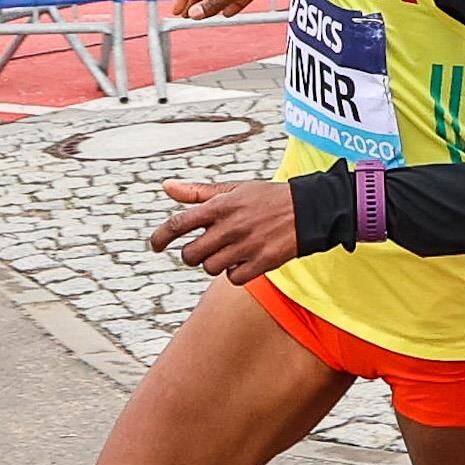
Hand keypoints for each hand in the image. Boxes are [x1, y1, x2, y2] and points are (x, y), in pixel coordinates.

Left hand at [148, 177, 304, 280]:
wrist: (309, 209)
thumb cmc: (267, 198)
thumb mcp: (233, 189)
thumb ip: (198, 192)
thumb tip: (166, 187)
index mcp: (220, 206)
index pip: (178, 224)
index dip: (160, 237)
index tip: (155, 245)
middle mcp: (230, 226)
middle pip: (190, 254)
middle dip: (192, 255)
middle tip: (203, 249)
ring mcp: (246, 245)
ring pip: (210, 268)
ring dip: (215, 263)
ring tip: (229, 251)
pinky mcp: (262, 262)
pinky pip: (233, 278)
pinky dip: (235, 273)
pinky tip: (244, 260)